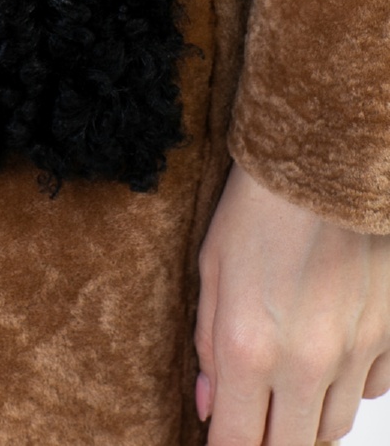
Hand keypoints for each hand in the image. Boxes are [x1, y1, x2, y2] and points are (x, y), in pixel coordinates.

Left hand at [195, 158, 389, 443]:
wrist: (323, 162)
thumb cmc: (256, 208)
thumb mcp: (212, 270)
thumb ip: (208, 346)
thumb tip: (208, 407)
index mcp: (250, 348)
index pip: (237, 443)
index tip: (221, 436)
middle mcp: (306, 363)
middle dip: (268, 441)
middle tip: (255, 418)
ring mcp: (354, 353)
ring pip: (333, 426)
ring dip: (306, 419)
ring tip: (287, 387)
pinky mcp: (389, 335)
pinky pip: (371, 390)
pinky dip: (348, 386)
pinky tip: (329, 356)